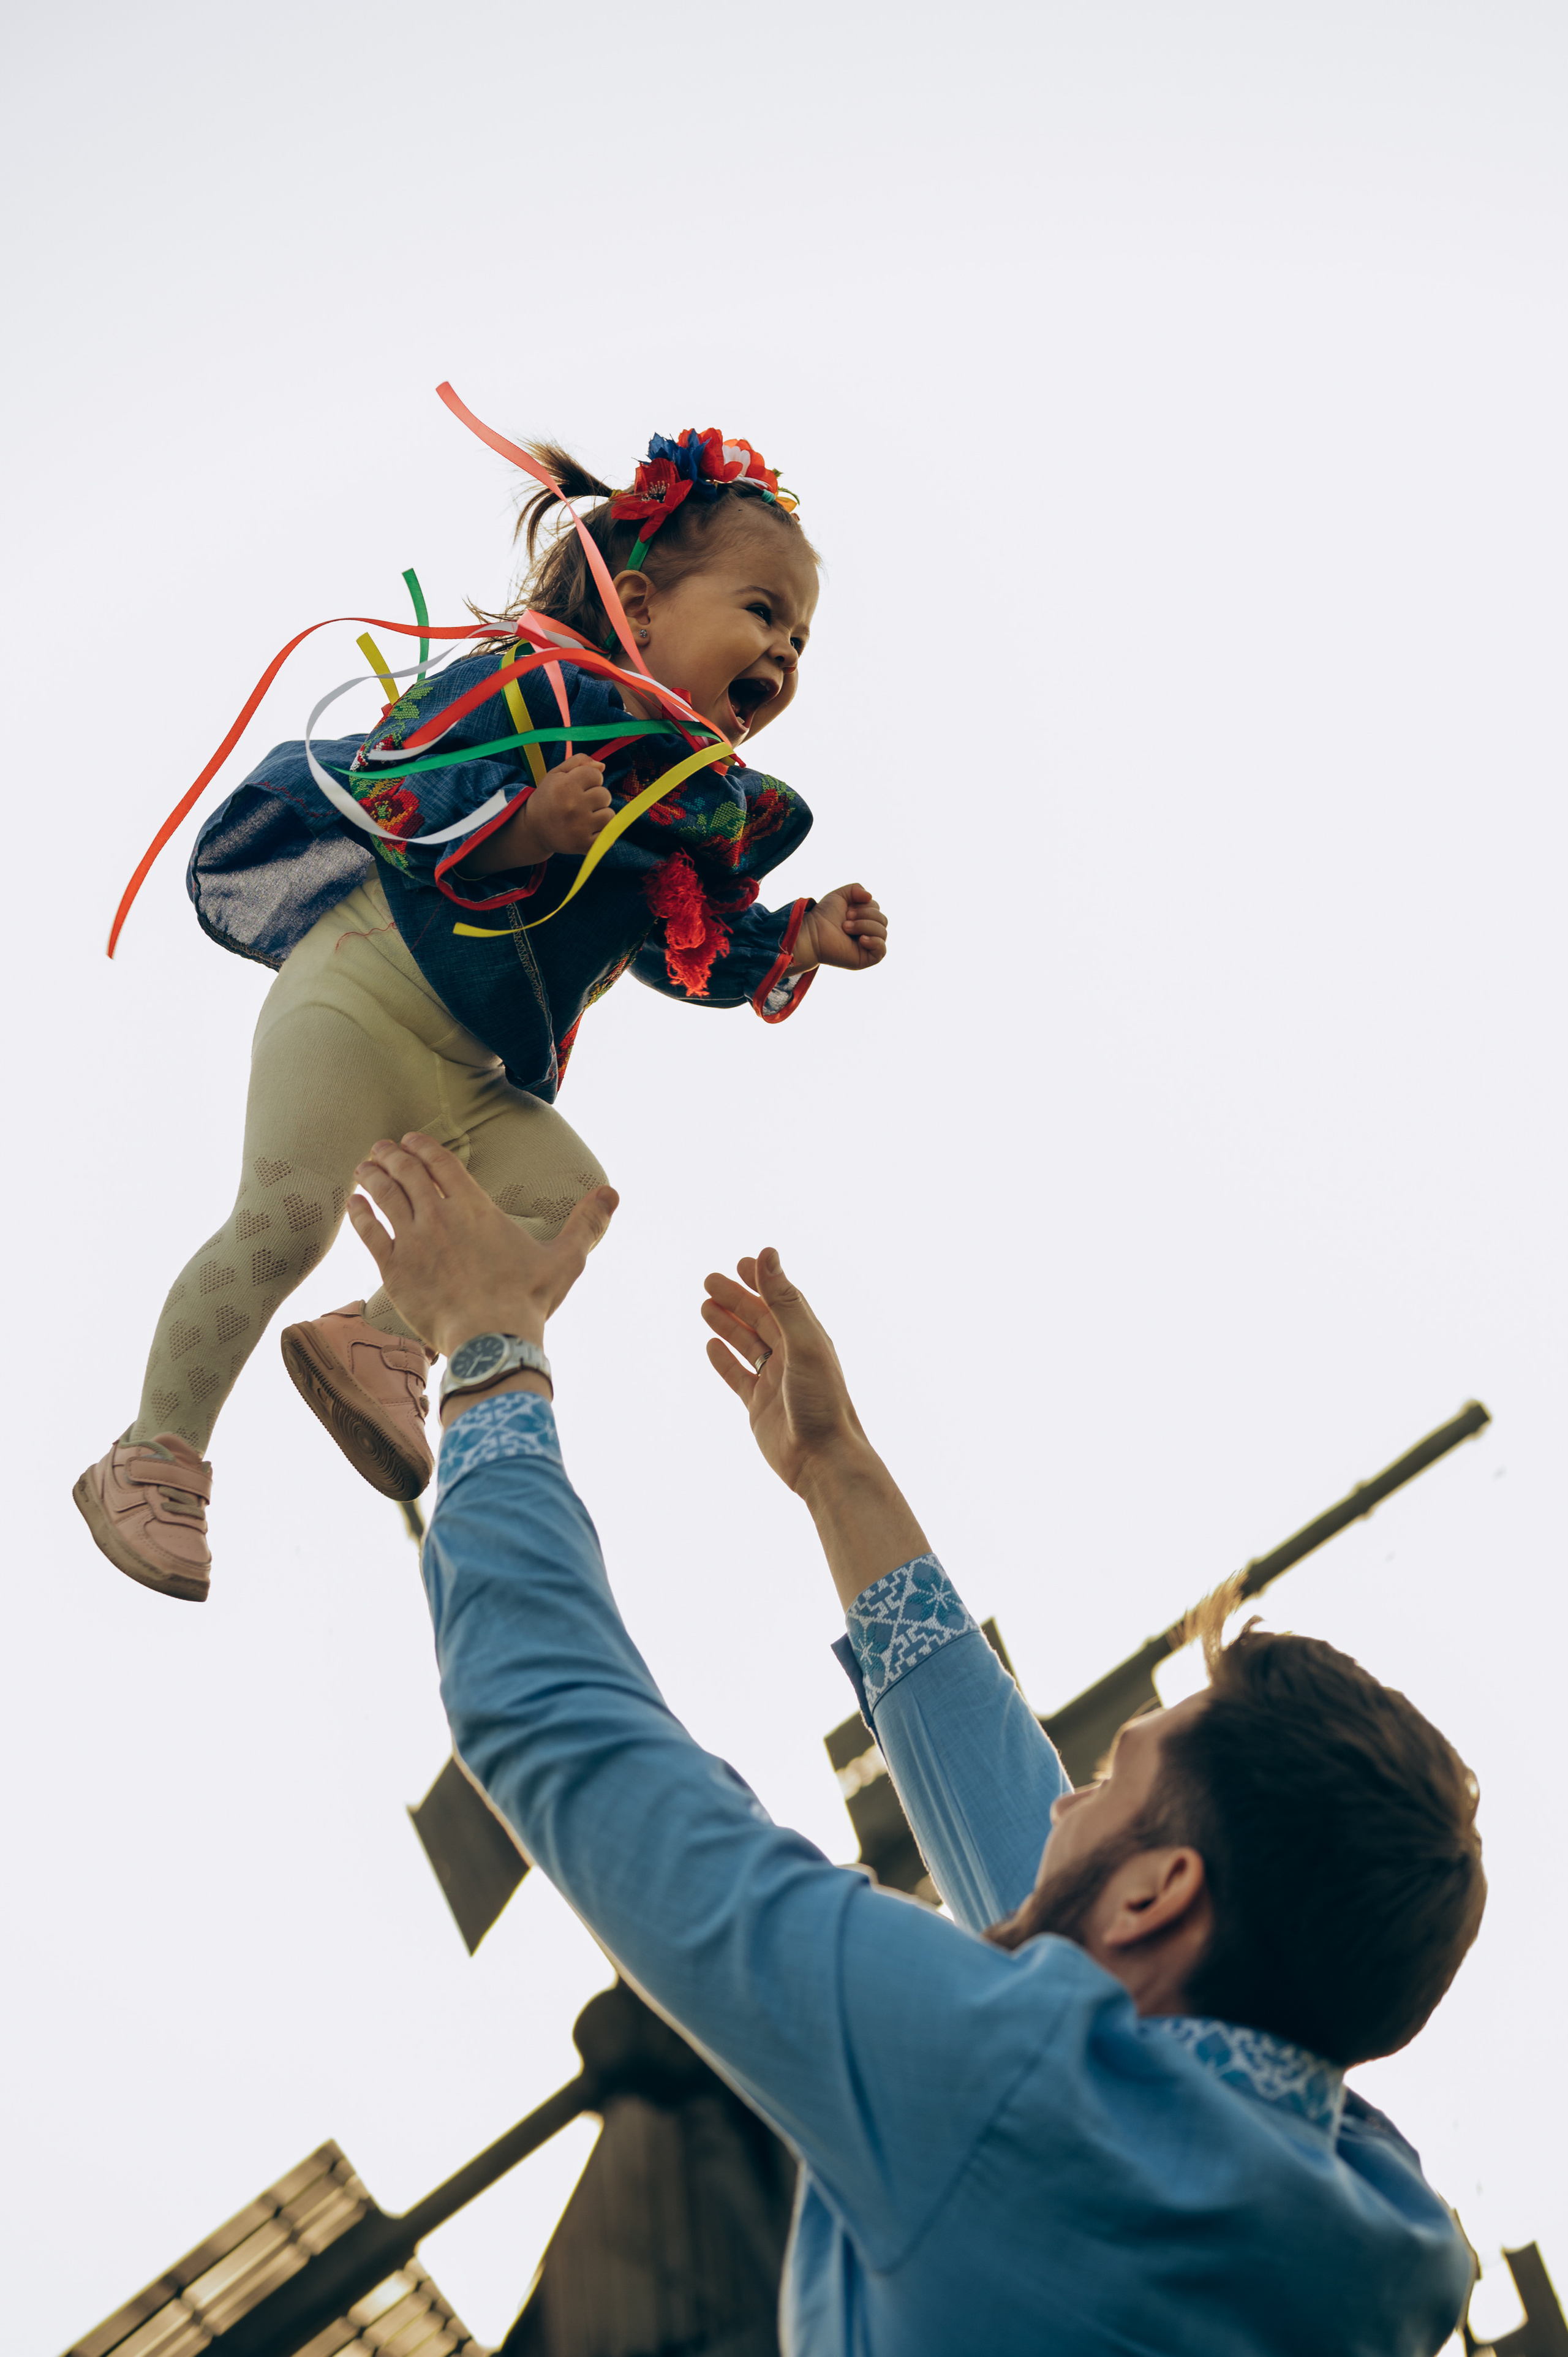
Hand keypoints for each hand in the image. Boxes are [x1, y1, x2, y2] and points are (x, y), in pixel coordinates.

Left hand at [347, 1132, 617, 1365]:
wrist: (490, 1339)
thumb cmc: (528, 1301)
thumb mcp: (566, 1260)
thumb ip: (586, 1224)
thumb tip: (613, 1193)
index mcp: (476, 1209)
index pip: (442, 1164)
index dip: (423, 1147)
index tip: (410, 1139)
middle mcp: (440, 1217)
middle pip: (407, 1173)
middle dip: (392, 1156)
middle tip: (381, 1149)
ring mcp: (414, 1242)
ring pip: (384, 1196)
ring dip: (372, 1176)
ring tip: (363, 1167)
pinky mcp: (395, 1270)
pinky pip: (370, 1233)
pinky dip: (359, 1214)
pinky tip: (354, 1204)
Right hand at [529, 753, 613, 855]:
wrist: (533, 828)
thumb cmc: (548, 797)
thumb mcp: (556, 774)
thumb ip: (578, 762)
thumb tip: (602, 766)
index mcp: (565, 785)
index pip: (597, 775)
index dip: (591, 779)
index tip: (580, 786)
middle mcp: (573, 805)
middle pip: (605, 795)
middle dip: (596, 797)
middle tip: (582, 803)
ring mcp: (579, 827)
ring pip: (609, 815)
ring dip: (601, 815)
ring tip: (586, 817)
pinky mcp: (584, 844)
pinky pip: (608, 835)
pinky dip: (602, 833)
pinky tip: (589, 830)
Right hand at [702, 1251, 929, 1606]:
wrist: (822, 1460)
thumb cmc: (820, 1401)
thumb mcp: (802, 1342)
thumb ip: (783, 1300)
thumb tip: (766, 1252)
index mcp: (807, 1338)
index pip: (782, 1300)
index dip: (763, 1281)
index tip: (742, 1262)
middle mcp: (792, 1357)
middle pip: (759, 1319)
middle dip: (736, 1299)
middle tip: (708, 1280)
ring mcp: (774, 1382)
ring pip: (746, 1345)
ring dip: (727, 1325)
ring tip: (703, 1306)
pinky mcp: (759, 1407)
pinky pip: (738, 1377)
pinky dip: (724, 1360)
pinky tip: (710, 1346)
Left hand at [790, 883, 887, 972]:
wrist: (813, 933)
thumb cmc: (824, 915)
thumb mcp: (840, 895)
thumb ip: (855, 889)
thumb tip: (869, 896)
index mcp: (864, 919)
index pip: (877, 909)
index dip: (865, 906)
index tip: (847, 911)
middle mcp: (868, 933)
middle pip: (883, 920)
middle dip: (865, 915)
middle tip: (846, 919)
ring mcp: (868, 946)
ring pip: (883, 933)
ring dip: (864, 926)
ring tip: (845, 928)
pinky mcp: (866, 958)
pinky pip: (882, 950)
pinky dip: (875, 942)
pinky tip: (861, 939)